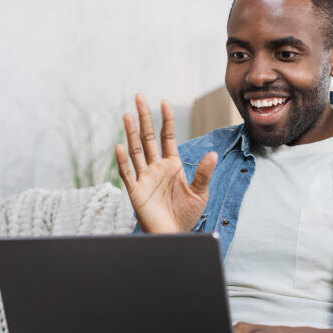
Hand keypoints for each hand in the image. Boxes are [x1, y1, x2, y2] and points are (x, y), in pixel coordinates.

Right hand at [115, 94, 217, 232]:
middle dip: (144, 117)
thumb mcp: (200, 193)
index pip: (167, 136)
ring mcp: (144, 178)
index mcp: (172, 165)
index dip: (166, 119)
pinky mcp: (136, 192)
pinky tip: (120, 146)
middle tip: (139, 96)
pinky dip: (123, 160)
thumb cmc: (186, 215)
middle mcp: (156, 167)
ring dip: (131, 132)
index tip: (164, 101)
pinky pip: (127, 173)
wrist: (175, 235)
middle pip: (148, 137)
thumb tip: (213, 153)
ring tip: (126, 114)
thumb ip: (204, 173)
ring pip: (136, 150)